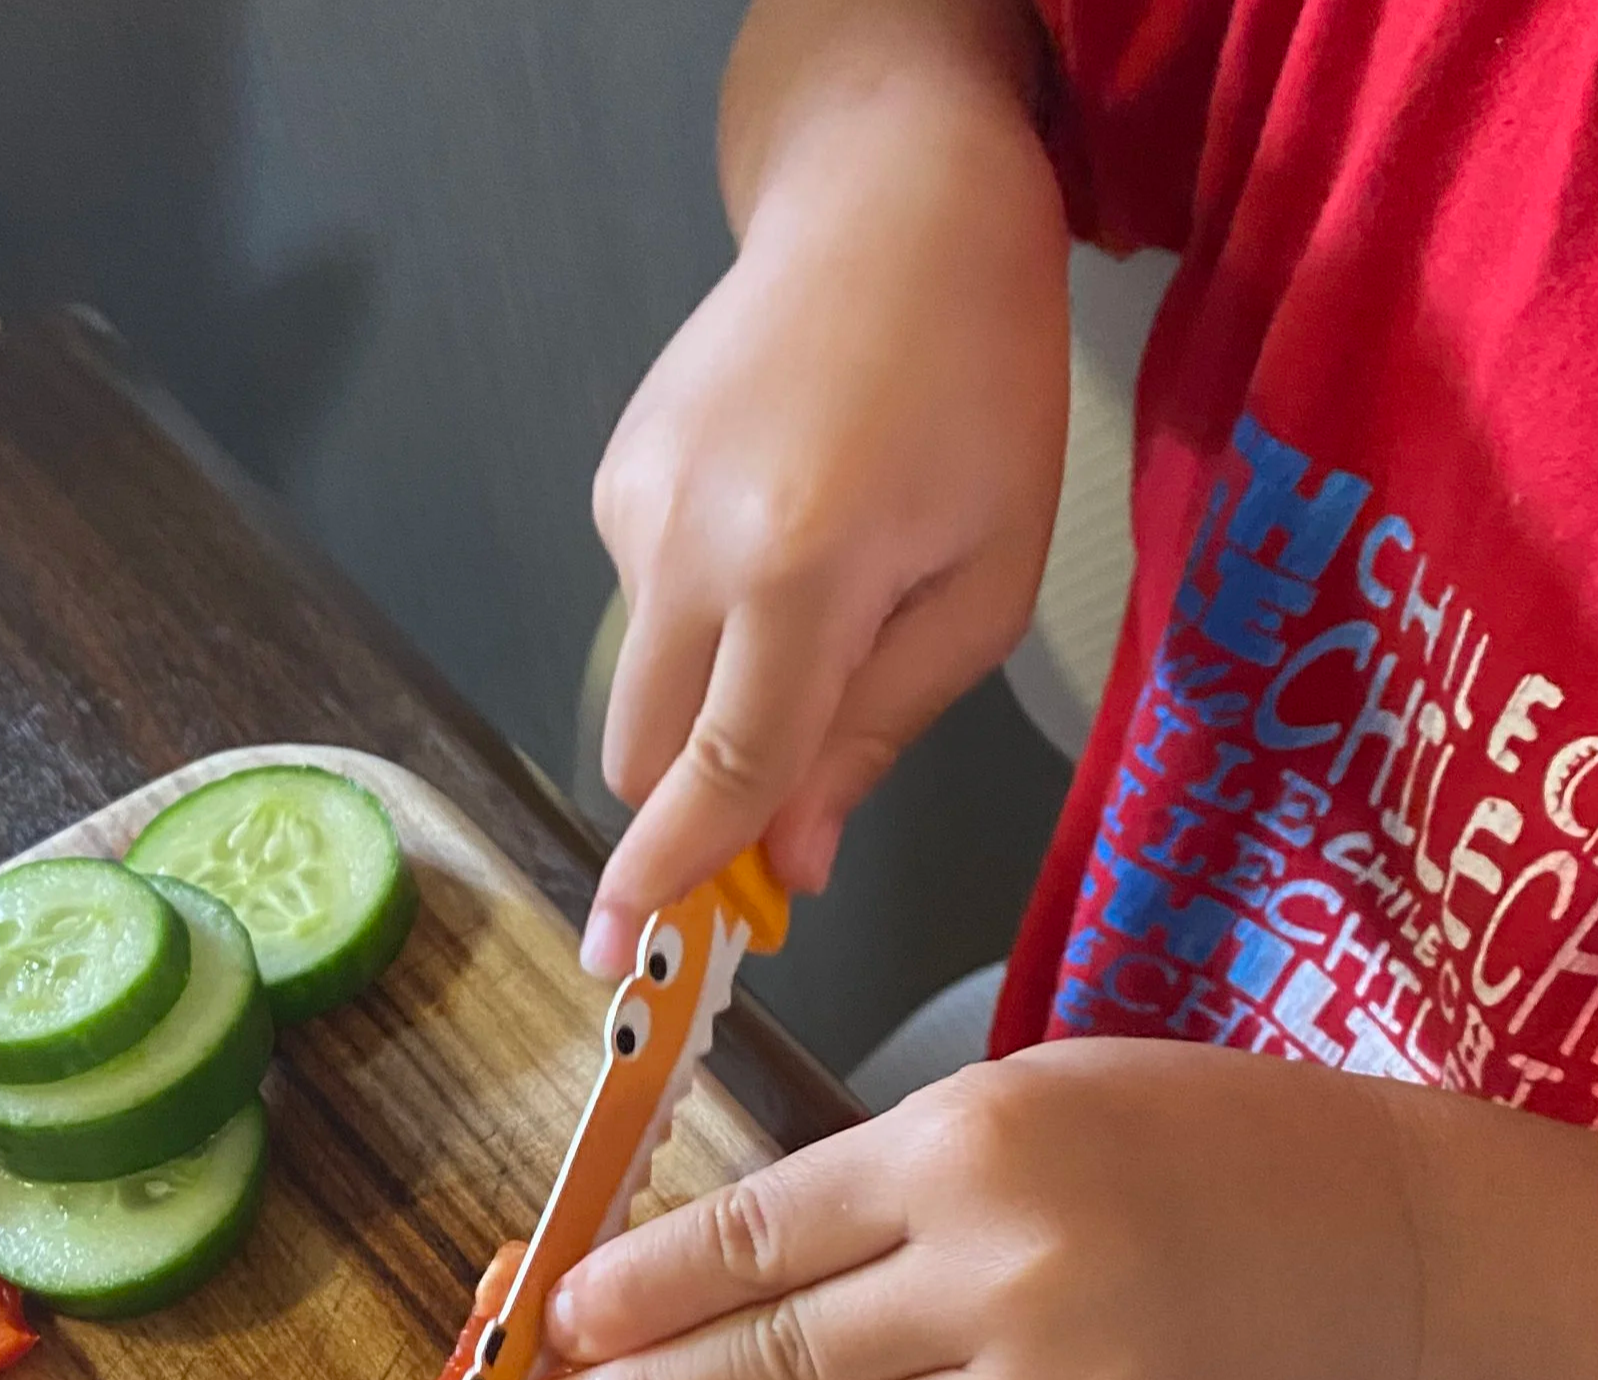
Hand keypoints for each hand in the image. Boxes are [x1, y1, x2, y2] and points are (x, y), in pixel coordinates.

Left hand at [522, 1042, 1422, 1379]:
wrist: (1373, 1235)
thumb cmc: (1179, 1143)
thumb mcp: (1015, 1101)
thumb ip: (876, 1182)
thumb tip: (714, 1265)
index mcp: (958, 1154)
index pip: (752, 1239)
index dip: (636, 1290)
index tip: (553, 1323)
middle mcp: (995, 1282)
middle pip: (772, 1357)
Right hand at [581, 65, 1069, 976]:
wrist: (890, 201)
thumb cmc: (979, 393)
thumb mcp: (983, 586)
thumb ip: (877, 734)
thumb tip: (792, 864)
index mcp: (800, 574)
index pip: (720, 771)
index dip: (677, 876)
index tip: (620, 960)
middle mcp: (686, 546)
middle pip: (646, 754)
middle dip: (696, 808)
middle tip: (784, 812)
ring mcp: (631, 507)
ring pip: (643, 688)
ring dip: (711, 706)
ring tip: (822, 597)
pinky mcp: (614, 480)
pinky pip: (646, 609)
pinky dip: (705, 624)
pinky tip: (781, 534)